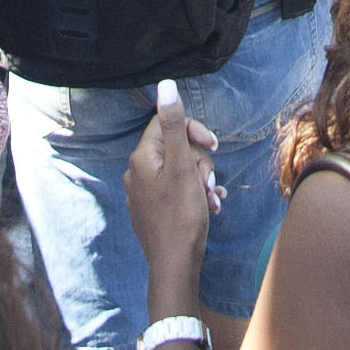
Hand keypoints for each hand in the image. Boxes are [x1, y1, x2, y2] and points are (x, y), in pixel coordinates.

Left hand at [124, 107, 216, 287]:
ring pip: (179, 172)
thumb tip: (165, 85)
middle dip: (199, 162)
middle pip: (175, 149)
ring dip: (201, 181)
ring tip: (212, 198)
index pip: (167, 124)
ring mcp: (142, 195)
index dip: (194, 131)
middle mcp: (136, 173)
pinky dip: (193, 196)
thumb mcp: (182, 166)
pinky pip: (175, 192)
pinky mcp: (151, 212)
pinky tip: (209, 207)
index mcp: (142, 158)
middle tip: (210, 181)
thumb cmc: (181, 215)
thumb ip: (173, 124)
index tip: (213, 147)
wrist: (175, 264)